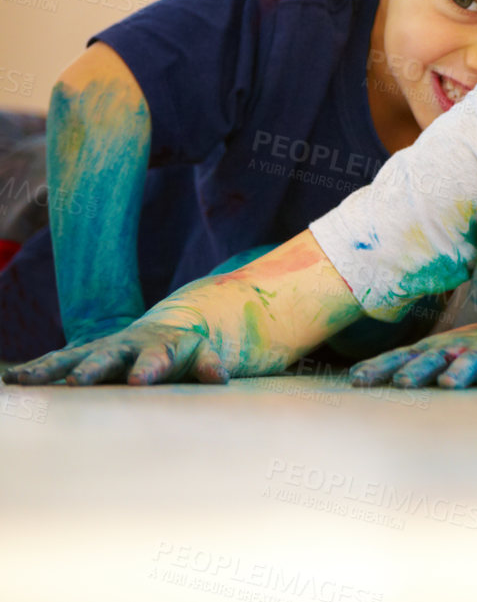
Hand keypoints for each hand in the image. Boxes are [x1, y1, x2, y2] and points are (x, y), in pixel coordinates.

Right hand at [1, 320, 227, 385]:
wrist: (161, 331)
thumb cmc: (183, 350)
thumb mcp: (202, 354)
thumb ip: (210, 365)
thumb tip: (219, 378)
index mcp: (157, 349)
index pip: (154, 360)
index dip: (147, 370)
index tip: (139, 382)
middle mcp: (122, 347)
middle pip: (105, 358)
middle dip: (91, 369)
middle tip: (76, 382)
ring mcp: (97, 350)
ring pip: (70, 359)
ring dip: (48, 370)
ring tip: (24, 381)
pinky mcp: (78, 356)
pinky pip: (52, 363)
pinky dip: (33, 370)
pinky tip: (11, 380)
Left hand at [350, 319, 476, 389]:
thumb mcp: (446, 352)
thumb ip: (412, 365)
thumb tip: (353, 379)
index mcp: (440, 347)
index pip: (404, 357)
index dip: (382, 368)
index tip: (356, 381)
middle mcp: (462, 347)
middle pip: (435, 358)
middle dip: (418, 370)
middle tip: (402, 383)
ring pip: (473, 362)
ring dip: (460, 372)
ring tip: (449, 383)